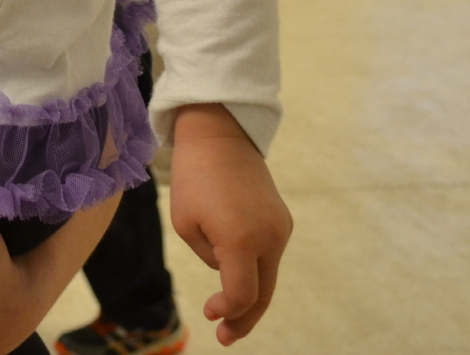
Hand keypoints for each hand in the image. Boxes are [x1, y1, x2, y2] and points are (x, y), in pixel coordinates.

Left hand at [168, 105, 292, 344]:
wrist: (220, 135)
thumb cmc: (194, 177)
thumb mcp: (187, 223)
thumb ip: (211, 257)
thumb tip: (229, 272)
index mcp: (242, 240)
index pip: (242, 295)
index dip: (228, 311)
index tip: (209, 313)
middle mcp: (269, 237)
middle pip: (263, 295)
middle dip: (244, 319)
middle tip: (225, 337)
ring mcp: (280, 229)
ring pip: (268, 277)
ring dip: (250, 297)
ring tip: (229, 316)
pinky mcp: (282, 221)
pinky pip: (268, 256)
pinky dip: (255, 272)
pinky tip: (237, 279)